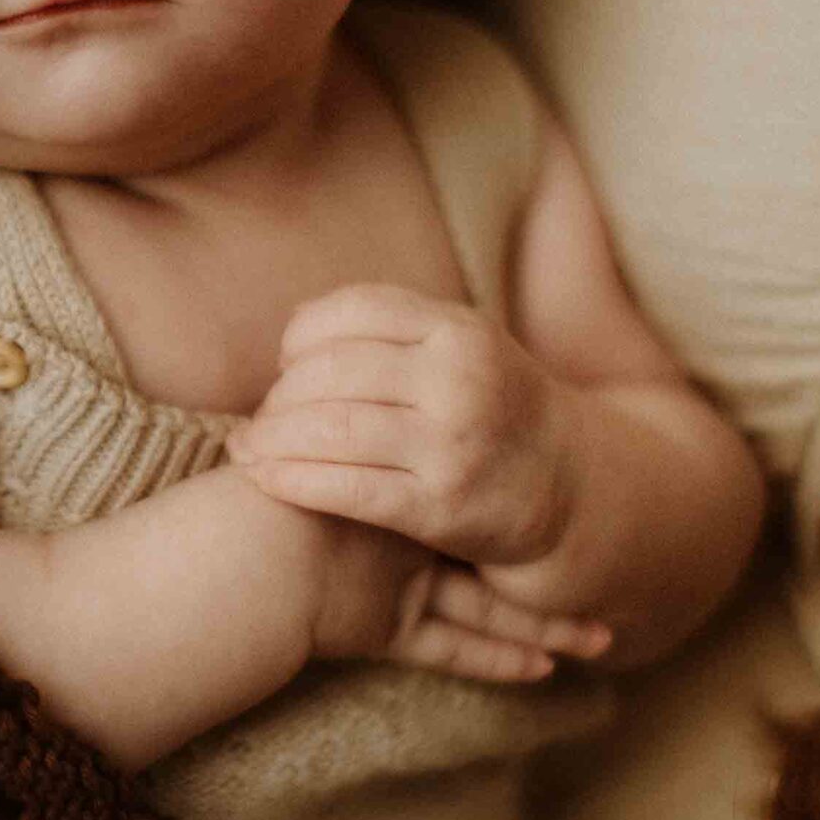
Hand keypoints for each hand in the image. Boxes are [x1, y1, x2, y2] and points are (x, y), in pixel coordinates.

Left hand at [227, 283, 610, 661]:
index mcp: (459, 330)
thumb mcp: (461, 344)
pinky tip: (265, 479)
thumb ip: (389, 328)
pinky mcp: (439, 508)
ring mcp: (451, 446)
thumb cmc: (491, 405)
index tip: (287, 361)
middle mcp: (458, 381)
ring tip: (252, 446)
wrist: (567, 487)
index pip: (352, 311)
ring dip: (274, 438)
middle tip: (265, 414)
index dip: (301, 334)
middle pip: (330, 371)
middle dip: (282, 394)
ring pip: (330, 430)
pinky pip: (345, 489)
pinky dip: (291, 480)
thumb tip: (293, 327)